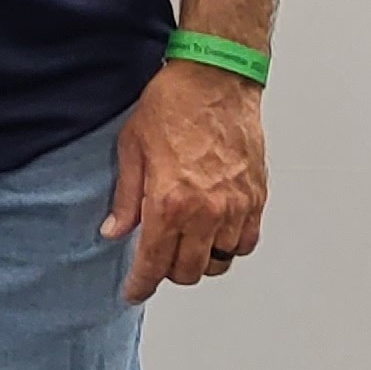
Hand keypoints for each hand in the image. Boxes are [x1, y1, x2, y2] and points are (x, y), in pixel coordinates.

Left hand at [102, 59, 266, 303]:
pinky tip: (216, 233)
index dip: (141, 284)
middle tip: (157, 258)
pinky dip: (230, 246)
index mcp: (169, 203)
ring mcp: (235, 206)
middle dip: (168, 272)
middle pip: (188, 271)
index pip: (153, 262)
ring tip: (186, 244)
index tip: (134, 291)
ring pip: (219, 261)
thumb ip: (127, 197)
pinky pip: (246, 242)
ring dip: (200, 260)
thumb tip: (115, 230)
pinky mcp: (256, 197)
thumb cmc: (173, 105)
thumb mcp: (132, 148)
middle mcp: (205, 212)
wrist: (214, 78)